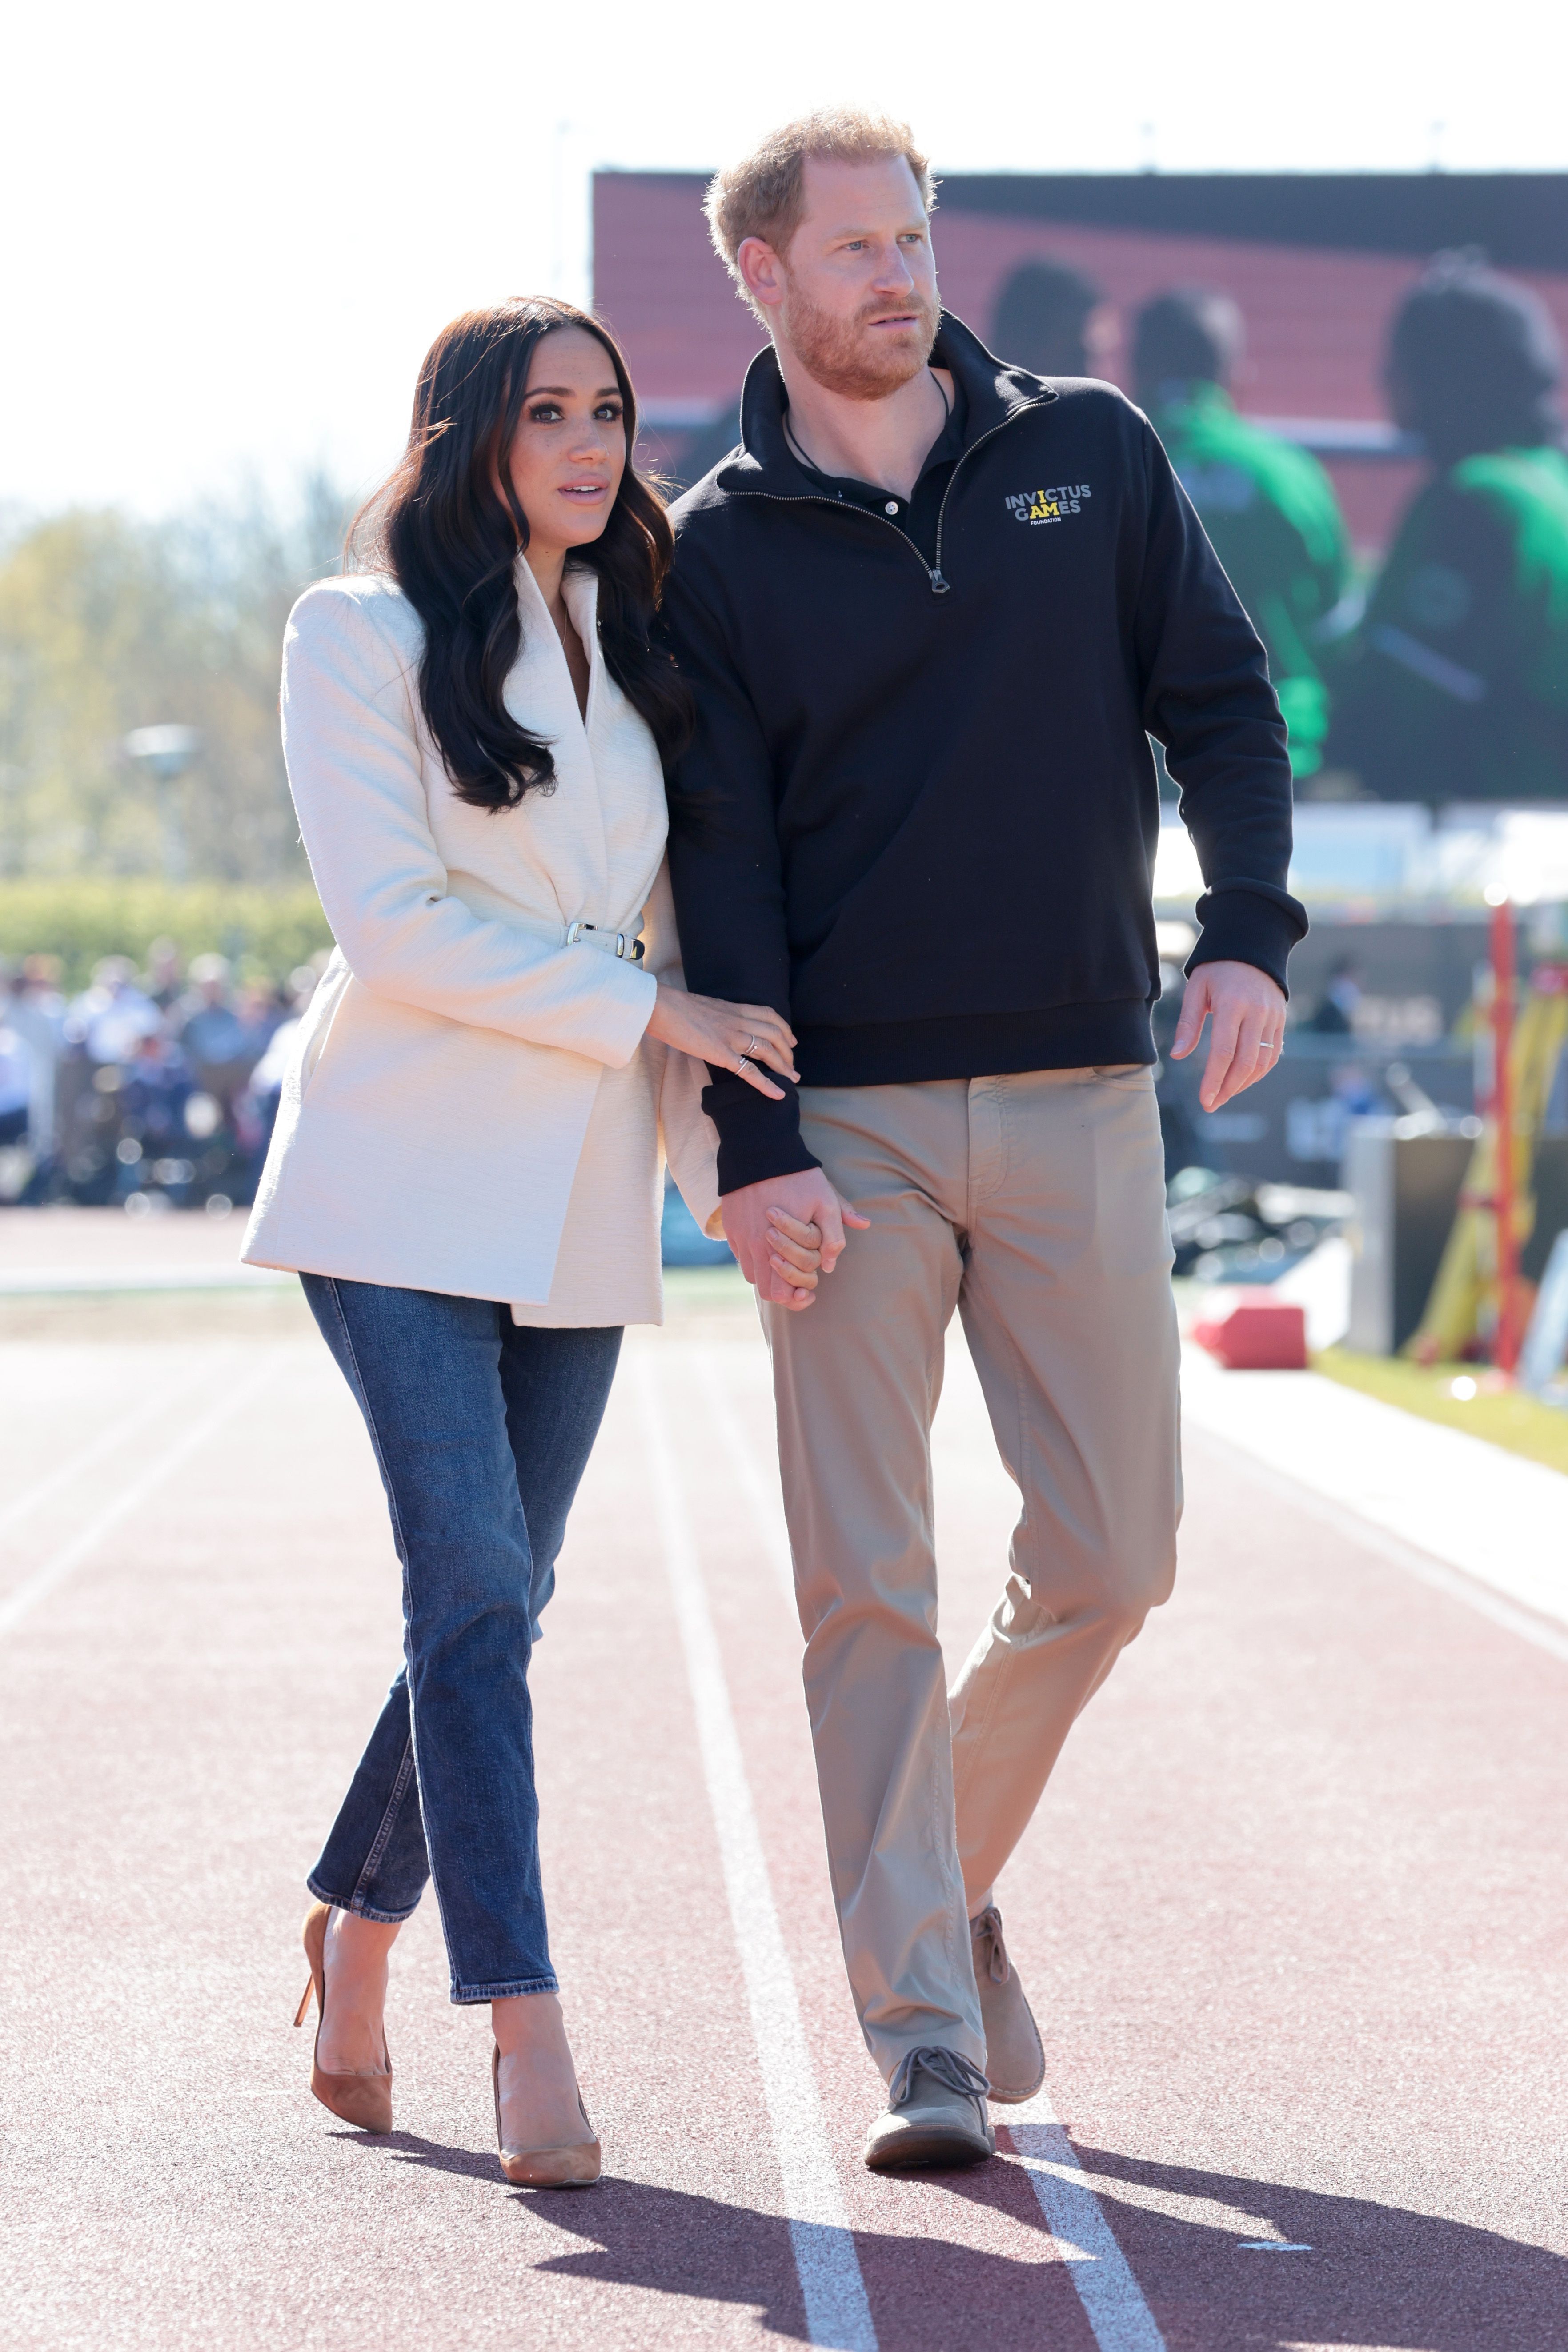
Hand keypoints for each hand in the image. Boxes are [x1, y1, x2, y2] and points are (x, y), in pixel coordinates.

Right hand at [645, 983, 796, 1101]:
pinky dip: (766, 1083)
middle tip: (792, 1066)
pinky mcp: (721, 1053)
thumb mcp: (704, 1008)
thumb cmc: (675, 1008)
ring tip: (791, 1079)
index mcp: (733, 1008)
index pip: (769, 1015)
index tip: (791, 1039)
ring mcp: (731, 1036)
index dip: (784, 1028)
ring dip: (783, 1066)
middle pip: (774, 1034)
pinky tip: (777, 1093)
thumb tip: (716, 1025)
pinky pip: (749, 1070)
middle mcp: (738, 1021)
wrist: (661, 1007)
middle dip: (788, 1051)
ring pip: (768, 1050)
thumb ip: (717, 1017)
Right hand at [721, 1168, 869, 1310]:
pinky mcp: (730, 1227)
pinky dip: (754, 1257)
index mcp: (776, 1248)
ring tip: (783, 1258)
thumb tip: (831, 1266)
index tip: (807, 1292)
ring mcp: (739, 1238)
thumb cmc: (798, 1177)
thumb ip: (834, 1235)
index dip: (795, 1299)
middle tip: (798, 1278)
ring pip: (750, 1274)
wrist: (760, 1150)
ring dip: (767, 1273)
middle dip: (782, 1288)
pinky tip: (767, 1242)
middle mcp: (753, 1248)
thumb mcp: (827, 1201)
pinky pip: (740, 1255)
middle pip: (764, 1290)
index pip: (779, 1295)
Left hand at [1170, 960, 1286, 1111]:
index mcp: (1233, 1004)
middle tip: (1211, 1104)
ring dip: (1243, 1084)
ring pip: (1262, 1062)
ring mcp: (1273, 1017)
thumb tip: (1177, 1055)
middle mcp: (1257, 1012)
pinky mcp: (1281, 1020)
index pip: (1224, 1052)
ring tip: (1224, 1095)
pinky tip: (1242, 1080)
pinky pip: (1273, 1054)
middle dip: (1228, 1088)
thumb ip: (1187, 1023)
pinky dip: (1258, 1072)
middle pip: (1246, 1062)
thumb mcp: (1196, 989)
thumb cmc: (1217, 969)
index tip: (1204, 1100)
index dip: (1214, 1080)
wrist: (1252, 947)